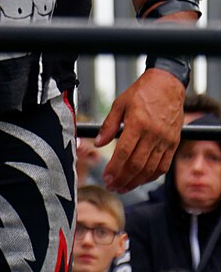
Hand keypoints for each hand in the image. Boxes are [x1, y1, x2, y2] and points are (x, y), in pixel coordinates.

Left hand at [95, 68, 184, 191]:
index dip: (114, 168)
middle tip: (113, 186)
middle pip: (136, 165)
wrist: (167, 84)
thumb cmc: (143, 91)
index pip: (124, 152)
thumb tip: (98, 143)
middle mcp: (153, 134)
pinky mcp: (173, 143)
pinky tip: (141, 180)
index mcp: (138, 123)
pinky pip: (163, 166)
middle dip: (123, 179)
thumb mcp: (120, 103)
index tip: (106, 177)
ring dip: (136, 182)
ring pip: (150, 169)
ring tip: (124, 187)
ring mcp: (165, 140)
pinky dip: (151, 177)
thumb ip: (109, 125)